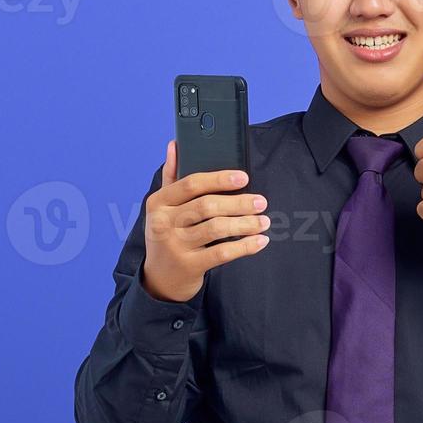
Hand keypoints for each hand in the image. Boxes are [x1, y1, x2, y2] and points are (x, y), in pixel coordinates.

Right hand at [140, 139, 269, 301]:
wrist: (159, 278)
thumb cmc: (167, 234)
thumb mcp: (163, 206)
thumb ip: (171, 176)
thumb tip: (175, 144)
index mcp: (158, 202)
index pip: (191, 184)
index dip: (219, 179)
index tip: (244, 177)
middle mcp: (163, 223)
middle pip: (207, 206)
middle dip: (238, 203)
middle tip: (261, 202)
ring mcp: (175, 246)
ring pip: (216, 229)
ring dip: (245, 224)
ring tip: (264, 221)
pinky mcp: (189, 266)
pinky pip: (222, 254)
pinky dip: (244, 247)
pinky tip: (260, 241)